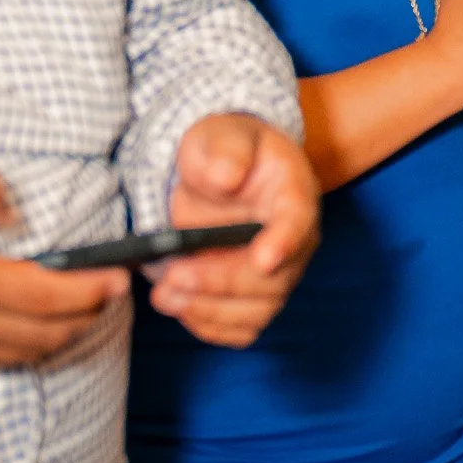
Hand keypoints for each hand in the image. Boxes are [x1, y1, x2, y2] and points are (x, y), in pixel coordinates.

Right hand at [0, 167, 126, 367]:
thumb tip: (16, 214)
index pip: (48, 296)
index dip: (91, 291)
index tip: (119, 278)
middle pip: (48, 333)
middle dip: (89, 314)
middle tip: (110, 291)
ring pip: (28, 353)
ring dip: (64, 333)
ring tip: (83, 306)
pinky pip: (0, 359)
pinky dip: (31, 344)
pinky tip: (40, 322)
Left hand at [150, 115, 319, 346]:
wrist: (219, 174)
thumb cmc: (225, 151)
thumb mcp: (222, 135)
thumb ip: (226, 150)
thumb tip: (227, 178)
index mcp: (294, 194)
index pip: (298, 222)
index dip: (284, 242)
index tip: (263, 259)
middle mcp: (295, 242)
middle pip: (274, 279)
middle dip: (222, 282)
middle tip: (174, 275)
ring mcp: (278, 275)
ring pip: (257, 311)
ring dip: (210, 310)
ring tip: (164, 295)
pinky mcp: (255, 299)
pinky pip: (241, 328)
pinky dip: (209, 325)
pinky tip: (180, 307)